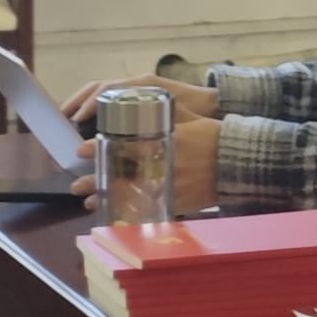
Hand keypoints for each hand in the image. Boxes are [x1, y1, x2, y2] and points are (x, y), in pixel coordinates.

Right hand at [65, 75, 222, 124]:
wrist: (213, 103)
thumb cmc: (197, 109)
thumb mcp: (179, 115)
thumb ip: (160, 122)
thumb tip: (133, 138)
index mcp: (143, 85)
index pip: (108, 89)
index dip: (90, 103)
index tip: (76, 118)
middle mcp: (136, 84)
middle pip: (99, 87)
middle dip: (79, 99)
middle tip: (63, 116)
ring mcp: (135, 88)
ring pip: (102, 90)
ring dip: (83, 101)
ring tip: (67, 117)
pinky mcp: (137, 97)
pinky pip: (110, 97)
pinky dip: (95, 105)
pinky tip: (86, 120)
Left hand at [75, 106, 225, 209]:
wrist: (239, 161)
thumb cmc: (213, 135)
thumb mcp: (187, 118)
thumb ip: (163, 113)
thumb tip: (140, 103)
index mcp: (163, 142)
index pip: (122, 146)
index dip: (99, 148)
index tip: (82, 150)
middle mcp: (163, 165)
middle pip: (121, 175)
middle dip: (96, 180)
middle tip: (77, 183)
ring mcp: (169, 186)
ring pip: (131, 195)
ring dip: (107, 198)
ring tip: (87, 200)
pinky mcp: (177, 202)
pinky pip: (149, 209)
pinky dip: (129, 211)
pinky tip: (115, 212)